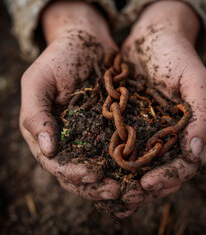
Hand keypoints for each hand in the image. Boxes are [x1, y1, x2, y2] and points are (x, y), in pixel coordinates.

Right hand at [19, 1, 120, 199]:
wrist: (88, 42)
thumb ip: (35, 114)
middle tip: (117, 192)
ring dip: (114, 182)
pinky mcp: (112, 128)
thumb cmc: (60, 58)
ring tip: (131, 192)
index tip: (92, 175)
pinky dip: (127, 166)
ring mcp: (92, 135)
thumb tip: (47, 150)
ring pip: (102, 168)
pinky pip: (119, 151)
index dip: (73, 174)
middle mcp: (71, 140)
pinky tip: (140, 173)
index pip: (58, 164)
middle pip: (81, 173)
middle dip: (97, 186)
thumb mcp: (38, 81)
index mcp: (50, 134)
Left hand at [117, 0, 205, 216]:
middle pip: (161, 171)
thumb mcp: (196, 80)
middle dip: (146, 187)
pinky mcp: (129, 125)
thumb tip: (197, 152)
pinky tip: (102, 172)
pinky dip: (114, 164)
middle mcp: (168, 137)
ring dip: (128, 183)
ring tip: (112, 194)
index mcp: (189, 132)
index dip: (168, 178)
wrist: (150, 38)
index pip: (184, 165)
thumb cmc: (176, 56)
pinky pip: (122, 149)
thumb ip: (204, 115)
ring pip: (141, 166)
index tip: (148, 185)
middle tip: (127, 198)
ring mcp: (148, 132)